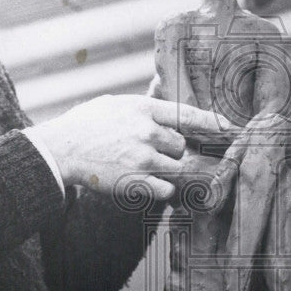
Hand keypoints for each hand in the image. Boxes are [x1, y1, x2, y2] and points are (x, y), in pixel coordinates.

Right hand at [29, 95, 227, 199]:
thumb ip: (143, 106)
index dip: (212, 122)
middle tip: (147, 151)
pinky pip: (167, 188)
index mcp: (143, 108)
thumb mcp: (115, 104)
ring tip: (143, 166)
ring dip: (166, 169)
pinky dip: (161, 188)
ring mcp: (143, 158)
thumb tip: (164, 102)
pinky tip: (145, 182)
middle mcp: (147, 131)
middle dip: (170, 151)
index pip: (188, 114)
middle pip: (181, 145)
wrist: (59, 150)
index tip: (230, 128)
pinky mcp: (137, 181)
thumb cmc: (84, 125)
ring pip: (176, 167)